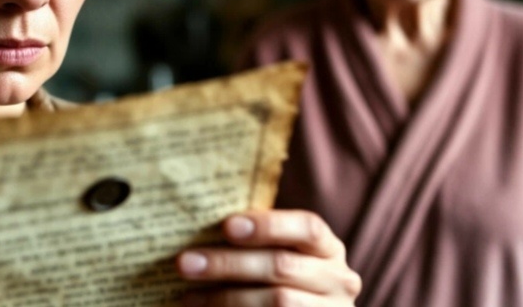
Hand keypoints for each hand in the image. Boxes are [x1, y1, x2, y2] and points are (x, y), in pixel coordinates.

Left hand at [176, 209, 360, 305]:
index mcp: (328, 248)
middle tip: (185, 262)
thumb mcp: (283, 254)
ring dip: (226, 298)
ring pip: (277, 302)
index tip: (226, 226)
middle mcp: (338, 280)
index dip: (268, 225)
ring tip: (189, 296)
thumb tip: (202, 223)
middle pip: (281, 267)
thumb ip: (256, 241)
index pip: (307, 228)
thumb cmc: (285, 279)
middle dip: (229, 264)